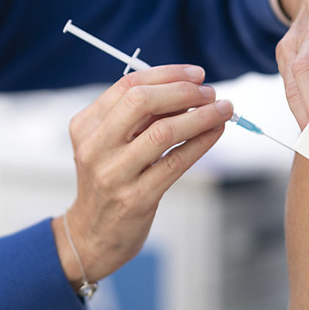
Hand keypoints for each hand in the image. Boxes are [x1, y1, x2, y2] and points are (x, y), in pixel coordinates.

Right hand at [52, 65, 232, 289]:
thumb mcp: (108, 145)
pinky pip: (176, 162)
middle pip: (141, 102)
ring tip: (223, 109)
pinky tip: (216, 132)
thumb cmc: (108, 183)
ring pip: (163, 132)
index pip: (127, 86)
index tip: (196, 75)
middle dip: (183, 91)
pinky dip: (201, 142)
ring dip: (200, 116)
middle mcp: (95, 147)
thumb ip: (137, 118)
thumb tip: (185, 90)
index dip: (167, 75)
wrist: (92, 235)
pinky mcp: (136, 197)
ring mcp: (114, 174)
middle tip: (209, 92)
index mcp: (85, 126)